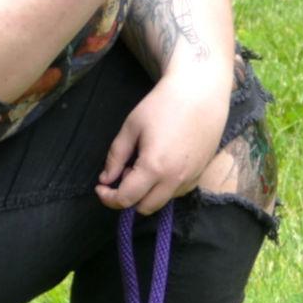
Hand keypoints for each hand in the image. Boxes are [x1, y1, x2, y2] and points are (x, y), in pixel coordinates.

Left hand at [95, 74, 228, 213]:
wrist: (201, 95)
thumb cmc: (163, 105)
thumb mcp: (131, 127)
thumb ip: (116, 156)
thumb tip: (106, 179)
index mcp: (154, 168)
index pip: (126, 198)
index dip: (108, 197)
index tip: (101, 186)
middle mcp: (174, 179)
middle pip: (145, 207)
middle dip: (128, 197)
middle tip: (124, 173)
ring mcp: (190, 178)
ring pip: (162, 201)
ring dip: (148, 192)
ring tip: (145, 165)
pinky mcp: (200, 174)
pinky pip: (177, 192)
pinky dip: (165, 187)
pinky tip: (163, 164)